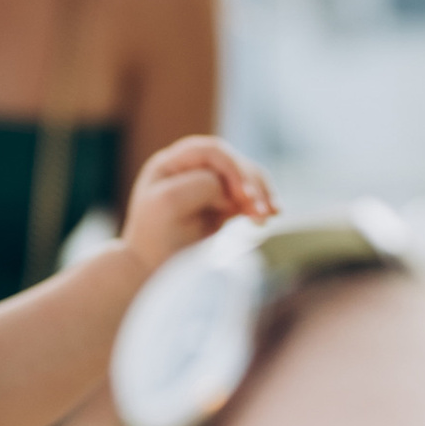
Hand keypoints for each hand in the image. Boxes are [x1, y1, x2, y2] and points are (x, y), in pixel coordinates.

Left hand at [121, 138, 273, 274]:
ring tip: (272, 215)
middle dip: (253, 184)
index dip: (233, 170)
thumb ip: (200, 185)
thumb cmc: (154, 238)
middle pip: (233, 163)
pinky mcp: (221, 206)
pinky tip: (273, 214)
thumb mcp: (168, 204)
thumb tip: (228, 189)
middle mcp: (190, 170)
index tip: (244, 198)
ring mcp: (207, 187)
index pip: (212, 152)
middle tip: (263, 212)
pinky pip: (249, 196)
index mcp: (171, 163)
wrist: (150, 273)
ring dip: (262, 194)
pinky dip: (262, 203)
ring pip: (246, 178)